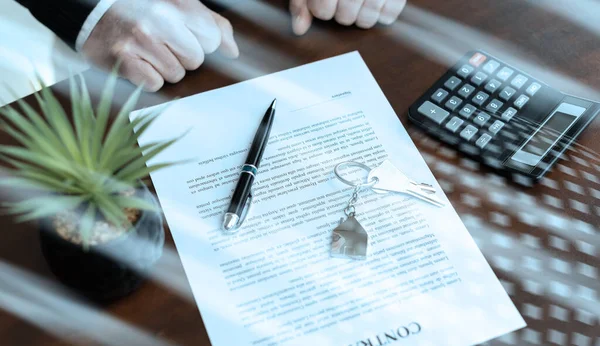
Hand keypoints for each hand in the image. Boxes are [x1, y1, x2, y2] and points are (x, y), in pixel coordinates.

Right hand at [83, 0, 238, 90]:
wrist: (91, 10)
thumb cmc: (141, 9)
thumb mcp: (179, 5)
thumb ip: (212, 23)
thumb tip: (232, 51)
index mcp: (178, 4)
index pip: (212, 39)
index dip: (200, 42)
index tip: (182, 36)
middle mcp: (160, 20)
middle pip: (195, 60)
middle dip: (181, 57)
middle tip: (161, 44)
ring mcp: (140, 40)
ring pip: (175, 75)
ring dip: (163, 68)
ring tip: (147, 51)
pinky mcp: (123, 59)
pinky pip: (154, 84)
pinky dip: (147, 78)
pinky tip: (137, 62)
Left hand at [289, 0, 406, 34]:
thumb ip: (301, 2)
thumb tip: (299, 29)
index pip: (322, 10)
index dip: (320, 8)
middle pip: (344, 18)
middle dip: (341, 12)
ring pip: (365, 20)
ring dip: (361, 16)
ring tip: (360, 2)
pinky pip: (388, 16)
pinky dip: (382, 14)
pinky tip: (377, 2)